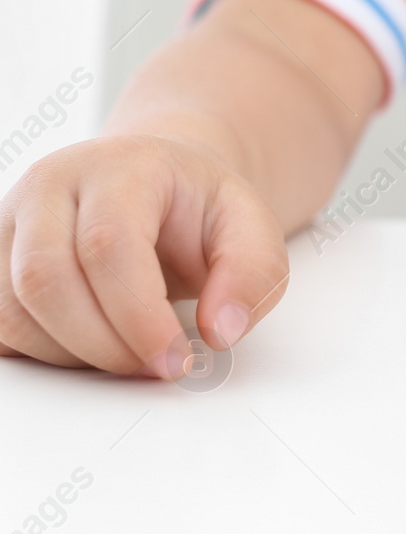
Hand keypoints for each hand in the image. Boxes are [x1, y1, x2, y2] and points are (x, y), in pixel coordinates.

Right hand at [0, 135, 288, 376]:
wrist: (159, 187)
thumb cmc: (198, 209)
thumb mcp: (252, 228)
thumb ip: (253, 274)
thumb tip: (222, 330)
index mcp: (119, 167)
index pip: (107, 245)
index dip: (138, 316)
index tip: (174, 359)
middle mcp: (50, 186)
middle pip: (45, 280)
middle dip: (104, 345)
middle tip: (156, 366)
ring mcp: (9, 224)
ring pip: (11, 311)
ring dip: (73, 355)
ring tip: (130, 354)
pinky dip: (42, 355)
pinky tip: (93, 347)